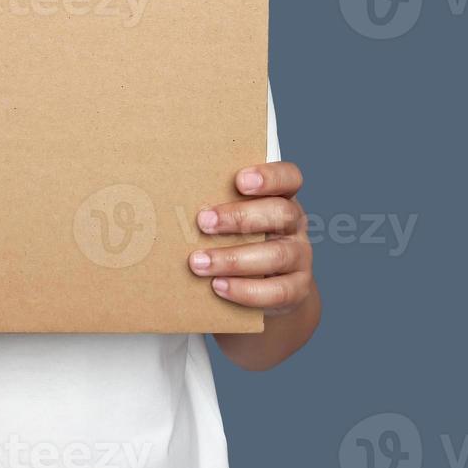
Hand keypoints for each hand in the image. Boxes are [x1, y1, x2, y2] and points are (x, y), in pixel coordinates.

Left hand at [188, 162, 311, 317]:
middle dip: (239, 217)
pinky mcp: (298, 289)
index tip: (239, 180)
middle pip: (281, 213)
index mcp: (281, 197)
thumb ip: (216, 204)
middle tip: (202, 221)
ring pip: (277, 254)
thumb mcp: (234, 218)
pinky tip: (218, 287)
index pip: (289, 177)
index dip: (269, 176)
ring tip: (198, 262)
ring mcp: (300, 256)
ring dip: (234, 259)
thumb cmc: (241, 240)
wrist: (269, 289)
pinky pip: (278, 291)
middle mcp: (294, 224)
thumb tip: (167, 194)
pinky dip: (246, 290)